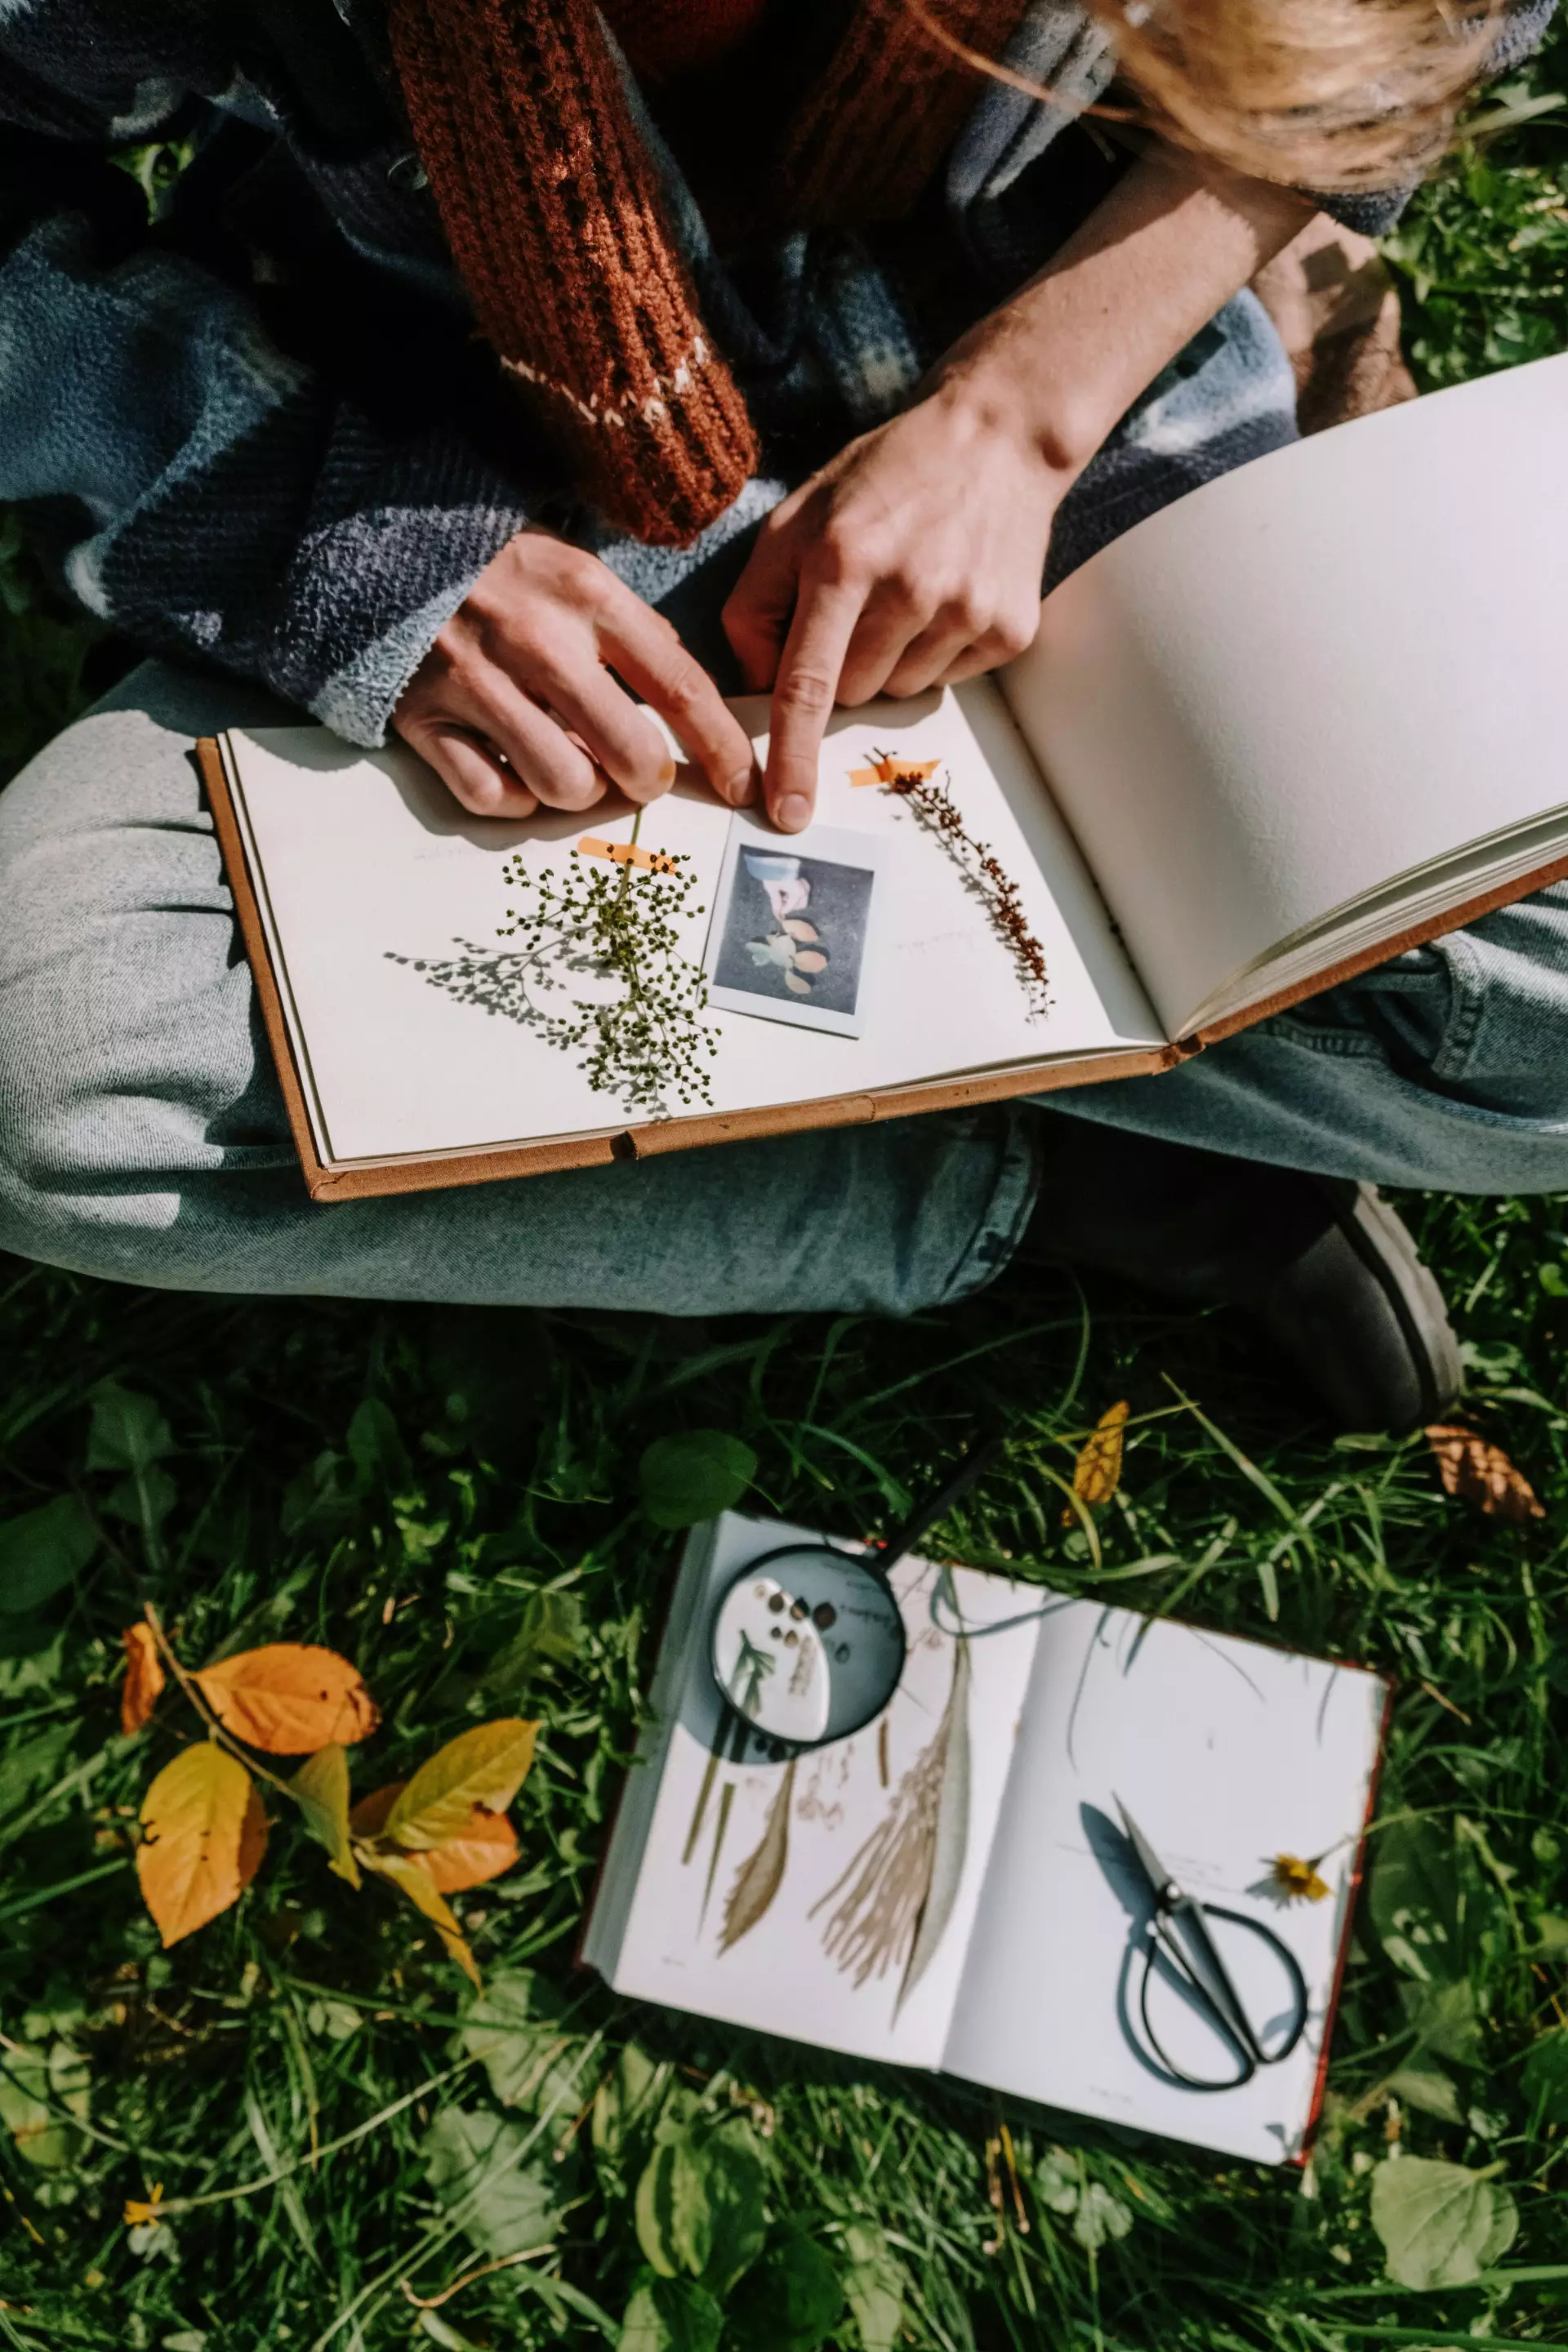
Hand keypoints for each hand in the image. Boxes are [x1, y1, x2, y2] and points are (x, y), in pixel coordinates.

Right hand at [395, 529, 755, 818]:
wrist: (382, 542)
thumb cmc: (499, 566)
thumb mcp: (576, 571)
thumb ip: (634, 632)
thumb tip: (688, 704)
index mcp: (587, 597)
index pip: (679, 686)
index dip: (720, 747)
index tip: (741, 784)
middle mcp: (535, 641)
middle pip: (628, 754)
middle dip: (646, 780)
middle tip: (639, 775)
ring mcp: (476, 682)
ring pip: (563, 785)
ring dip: (578, 792)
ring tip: (571, 766)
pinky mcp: (424, 717)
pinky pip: (488, 795)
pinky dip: (512, 799)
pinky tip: (516, 772)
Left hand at [722, 382, 1070, 831]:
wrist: (998, 438)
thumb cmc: (886, 477)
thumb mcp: (798, 517)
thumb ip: (757, 601)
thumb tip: (756, 686)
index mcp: (843, 560)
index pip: (806, 683)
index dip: (792, 755)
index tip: (785, 811)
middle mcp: (909, 589)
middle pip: (852, 696)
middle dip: (843, 666)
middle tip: (862, 603)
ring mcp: (966, 612)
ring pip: (900, 692)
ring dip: (892, 660)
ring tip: (910, 589)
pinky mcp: (1008, 629)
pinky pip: (948, 680)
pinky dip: (937, 651)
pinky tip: (947, 593)